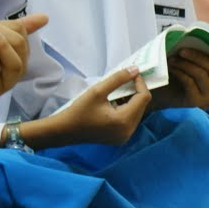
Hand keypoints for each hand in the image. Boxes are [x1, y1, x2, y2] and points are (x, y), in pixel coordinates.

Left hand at [0, 15, 47, 104]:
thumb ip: (13, 27)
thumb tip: (45, 17)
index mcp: (20, 53)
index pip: (22, 33)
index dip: (6, 25)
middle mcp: (18, 68)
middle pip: (20, 46)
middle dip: (3, 33)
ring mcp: (7, 81)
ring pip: (15, 64)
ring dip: (3, 46)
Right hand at [26, 68, 150, 148]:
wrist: (65, 130)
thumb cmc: (79, 110)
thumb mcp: (98, 90)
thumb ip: (118, 78)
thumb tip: (135, 69)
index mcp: (124, 121)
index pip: (143, 97)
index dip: (140, 83)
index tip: (132, 72)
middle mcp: (128, 131)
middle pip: (142, 106)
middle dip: (136, 91)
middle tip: (126, 79)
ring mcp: (125, 136)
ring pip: (137, 112)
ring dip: (131, 99)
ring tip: (118, 90)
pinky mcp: (120, 138)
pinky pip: (130, 119)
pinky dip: (126, 108)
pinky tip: (114, 103)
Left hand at [162, 48, 208, 109]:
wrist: (166, 96)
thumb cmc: (180, 77)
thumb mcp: (192, 64)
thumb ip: (198, 55)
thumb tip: (196, 38)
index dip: (208, 51)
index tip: (194, 42)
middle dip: (196, 56)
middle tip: (181, 50)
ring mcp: (208, 96)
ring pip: (201, 74)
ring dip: (185, 64)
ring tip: (172, 59)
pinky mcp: (196, 101)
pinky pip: (190, 82)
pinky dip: (180, 72)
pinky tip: (172, 68)